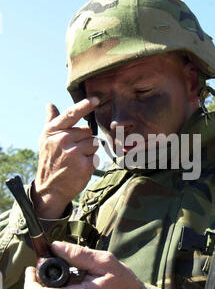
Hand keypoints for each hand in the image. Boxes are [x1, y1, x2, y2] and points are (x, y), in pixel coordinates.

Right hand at [32, 98, 98, 217]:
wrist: (49, 189)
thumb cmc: (50, 161)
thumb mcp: (45, 140)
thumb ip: (51, 121)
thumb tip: (49, 104)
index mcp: (53, 132)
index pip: (71, 114)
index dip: (84, 105)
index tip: (95, 99)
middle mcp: (62, 140)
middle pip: (88, 131)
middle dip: (84, 140)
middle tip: (72, 152)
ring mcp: (73, 153)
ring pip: (94, 143)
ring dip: (88, 151)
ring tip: (75, 160)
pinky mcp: (84, 165)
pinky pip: (95, 156)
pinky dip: (90, 162)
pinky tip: (79, 168)